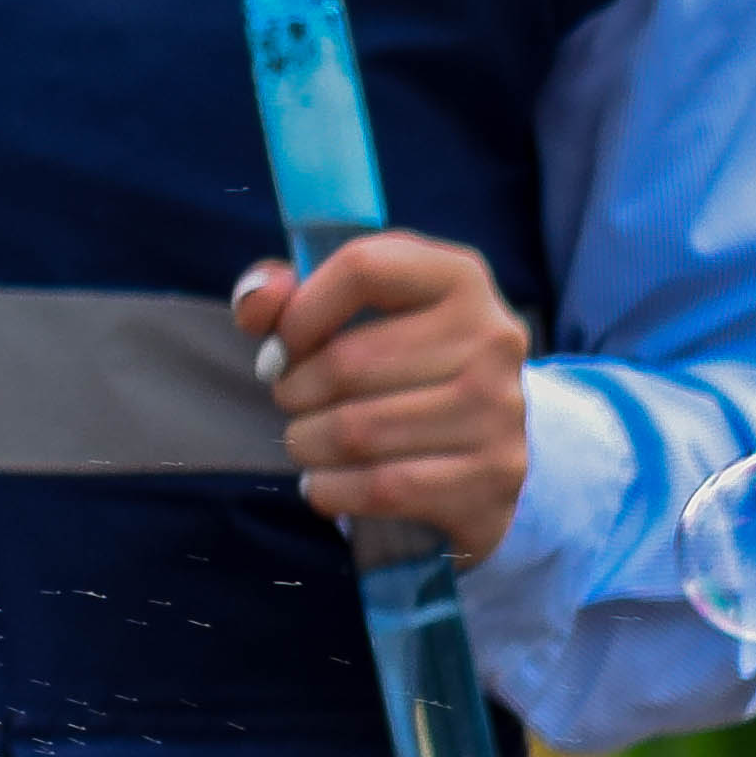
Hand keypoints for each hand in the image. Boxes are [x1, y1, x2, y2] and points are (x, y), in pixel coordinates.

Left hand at [235, 234, 531, 559]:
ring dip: (306, 444)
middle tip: (295, 404)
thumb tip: (258, 298)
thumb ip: (289, 298)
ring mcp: (498, 408)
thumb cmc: (397, 372)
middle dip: (295, 392)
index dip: (300, 313)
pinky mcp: (492, 474)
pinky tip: (326, 481)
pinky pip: (379, 487)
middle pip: (347, 363)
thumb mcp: (352, 317)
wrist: (478, 451)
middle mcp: (491, 336)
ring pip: (355, 432)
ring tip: (310, 441)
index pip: (363, 267)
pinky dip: (329, 489)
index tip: (283, 349)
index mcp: (459, 278)